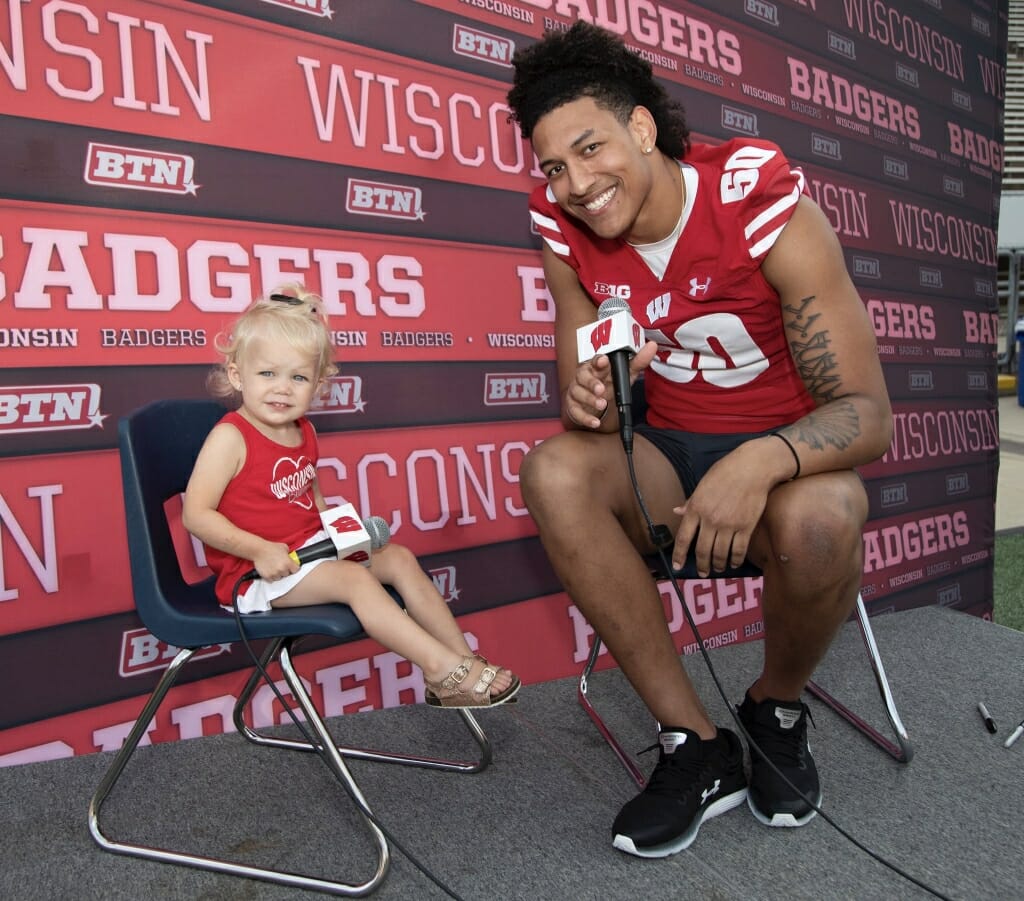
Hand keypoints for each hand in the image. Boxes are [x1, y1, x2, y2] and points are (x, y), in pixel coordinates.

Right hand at [251, 541, 298, 581]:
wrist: (258, 550)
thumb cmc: (271, 547)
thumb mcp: (284, 547)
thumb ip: (289, 554)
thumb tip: (291, 557)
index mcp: (288, 563)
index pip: (296, 570)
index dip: (294, 568)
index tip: (292, 567)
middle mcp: (282, 569)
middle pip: (287, 574)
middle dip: (285, 571)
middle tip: (281, 566)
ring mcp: (274, 574)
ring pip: (279, 578)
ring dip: (278, 574)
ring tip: (274, 568)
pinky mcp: (267, 576)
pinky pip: (271, 580)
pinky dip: (271, 577)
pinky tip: (270, 570)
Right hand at [565, 340, 657, 428]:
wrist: (595, 402)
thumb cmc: (609, 384)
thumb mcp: (625, 374)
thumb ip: (638, 362)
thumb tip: (652, 346)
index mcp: (596, 367)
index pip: (594, 360)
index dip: (598, 360)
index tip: (604, 360)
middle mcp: (584, 377)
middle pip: (582, 376)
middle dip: (591, 382)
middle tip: (601, 389)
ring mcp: (577, 391)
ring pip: (578, 393)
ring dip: (589, 399)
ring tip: (602, 405)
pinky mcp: (573, 405)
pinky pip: (575, 411)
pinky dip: (585, 418)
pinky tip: (595, 422)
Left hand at [670, 439, 776, 575]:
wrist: (753, 468)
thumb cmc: (725, 472)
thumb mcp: (702, 485)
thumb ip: (690, 502)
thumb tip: (676, 512)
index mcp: (696, 508)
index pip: (683, 538)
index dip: (679, 555)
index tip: (677, 567)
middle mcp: (710, 519)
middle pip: (702, 550)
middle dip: (701, 565)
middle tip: (703, 573)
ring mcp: (728, 525)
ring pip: (720, 554)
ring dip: (718, 565)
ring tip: (717, 569)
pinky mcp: (746, 527)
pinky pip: (738, 550)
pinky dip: (735, 560)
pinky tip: (734, 563)